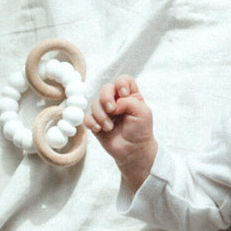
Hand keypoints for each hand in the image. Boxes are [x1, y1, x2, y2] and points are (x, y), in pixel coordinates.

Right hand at [85, 74, 157, 189]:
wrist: (133, 150)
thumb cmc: (141, 130)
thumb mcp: (143, 113)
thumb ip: (129, 102)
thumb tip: (113, 103)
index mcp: (130, 96)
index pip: (123, 80)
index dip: (121, 84)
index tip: (123, 94)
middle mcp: (117, 101)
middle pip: (106, 88)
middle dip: (106, 98)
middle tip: (112, 110)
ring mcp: (105, 111)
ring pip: (95, 103)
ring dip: (101, 115)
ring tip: (109, 127)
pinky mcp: (96, 122)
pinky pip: (87, 117)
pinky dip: (92, 122)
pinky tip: (100, 129)